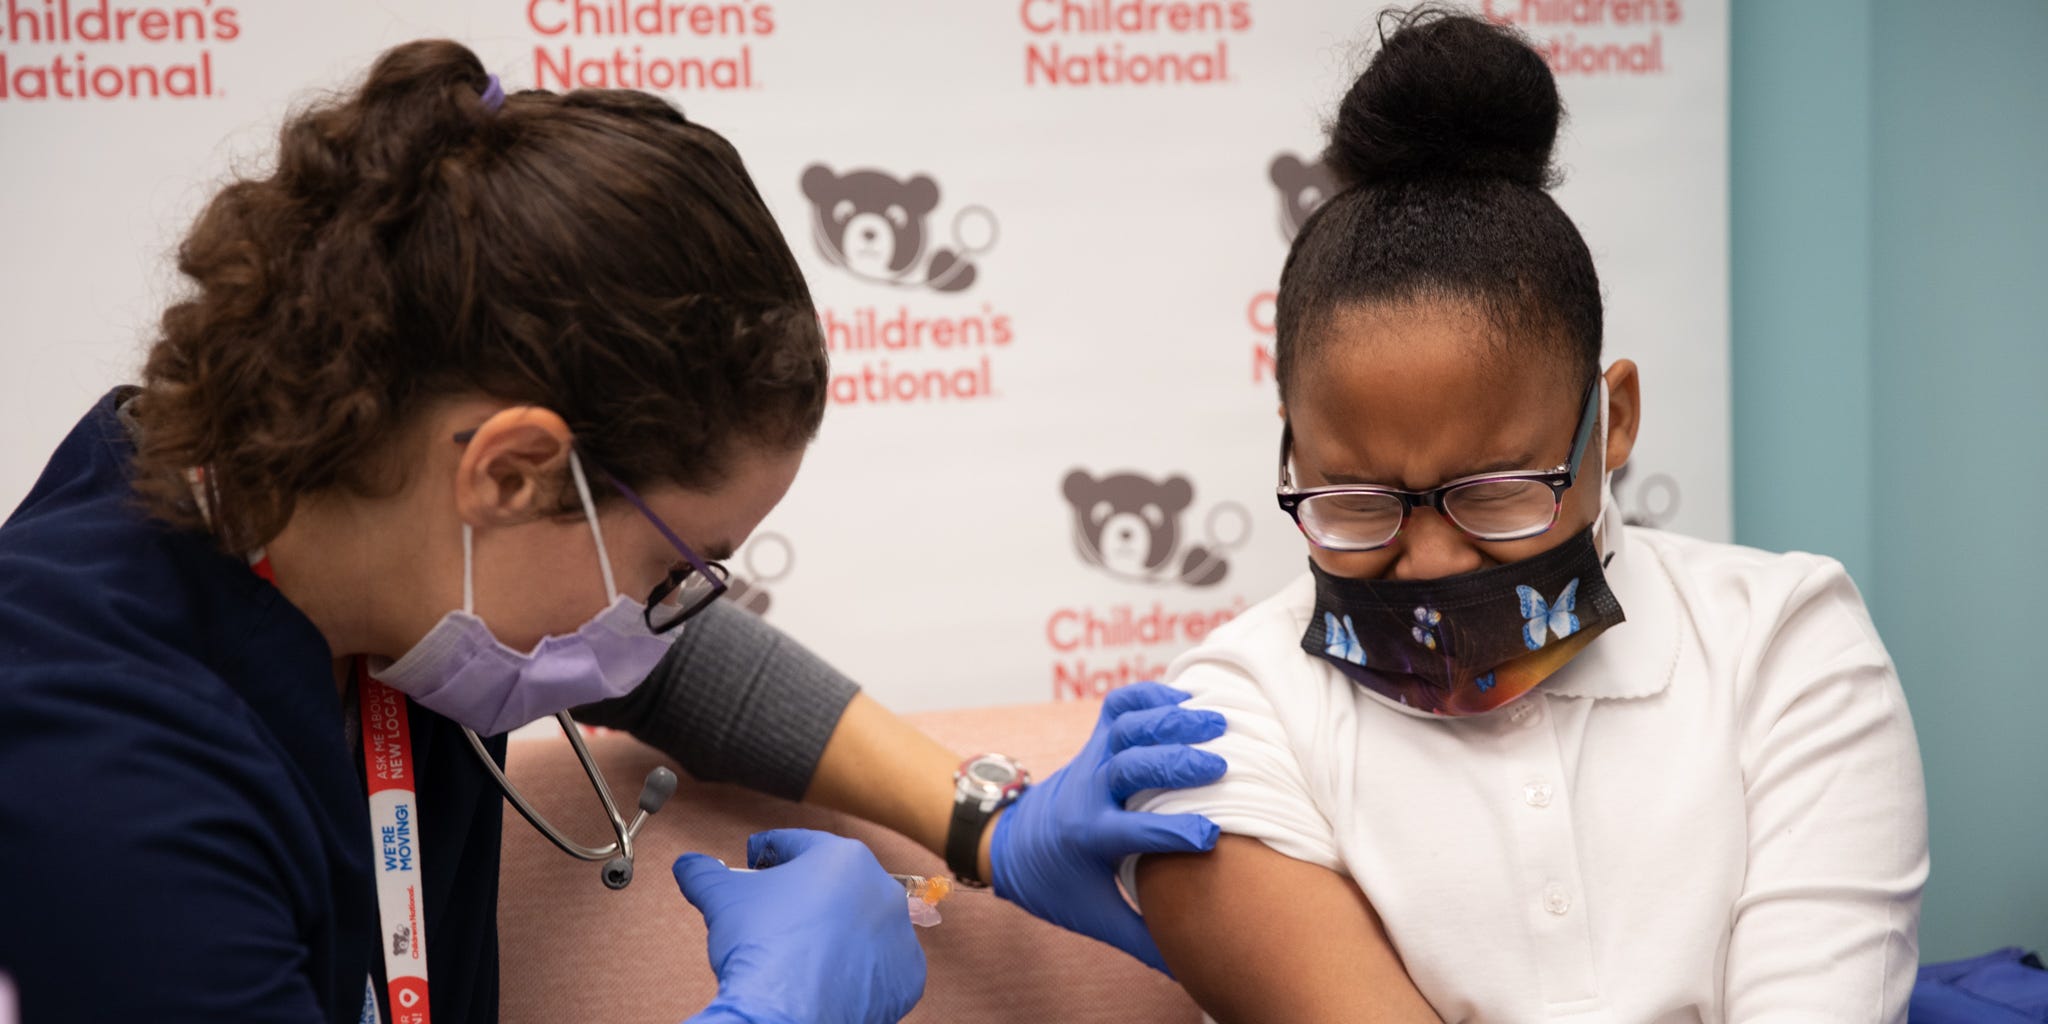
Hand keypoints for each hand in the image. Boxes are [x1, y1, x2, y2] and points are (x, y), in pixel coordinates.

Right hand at [674, 829, 925, 1023]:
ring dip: (836, 931)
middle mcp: (882, 890)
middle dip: (805, 892)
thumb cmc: (761, 946)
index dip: (769, 851)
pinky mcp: (906, 976)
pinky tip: (828, 977)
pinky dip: (857, 970)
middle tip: (774, 908)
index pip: (800, 845)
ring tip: (801, 949)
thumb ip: (703, 873)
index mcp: (844, 858)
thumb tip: (688, 865)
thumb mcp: (721, 899)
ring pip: (860, 925)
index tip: (754, 861)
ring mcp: (899, 935)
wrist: (787, 1011)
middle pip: (835, 885)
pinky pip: (878, 966)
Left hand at [989, 681, 1227, 972]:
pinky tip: (1186, 697)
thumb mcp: (1095, 917)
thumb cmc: (1058, 884)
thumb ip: (1144, 938)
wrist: (1009, 842)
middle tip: (1224, 764)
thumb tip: (1194, 973)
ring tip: (1218, 720)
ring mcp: (1090, 760)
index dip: (1172, 832)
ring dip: (1171, 719)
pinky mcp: (1094, 741)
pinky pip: (1117, 706)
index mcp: (1086, 837)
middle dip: (1176, 763)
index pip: (1131, 831)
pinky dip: (1149, 695)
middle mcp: (1087, 792)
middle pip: (1129, 766)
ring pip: (1125, 728)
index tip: (1213, 835)